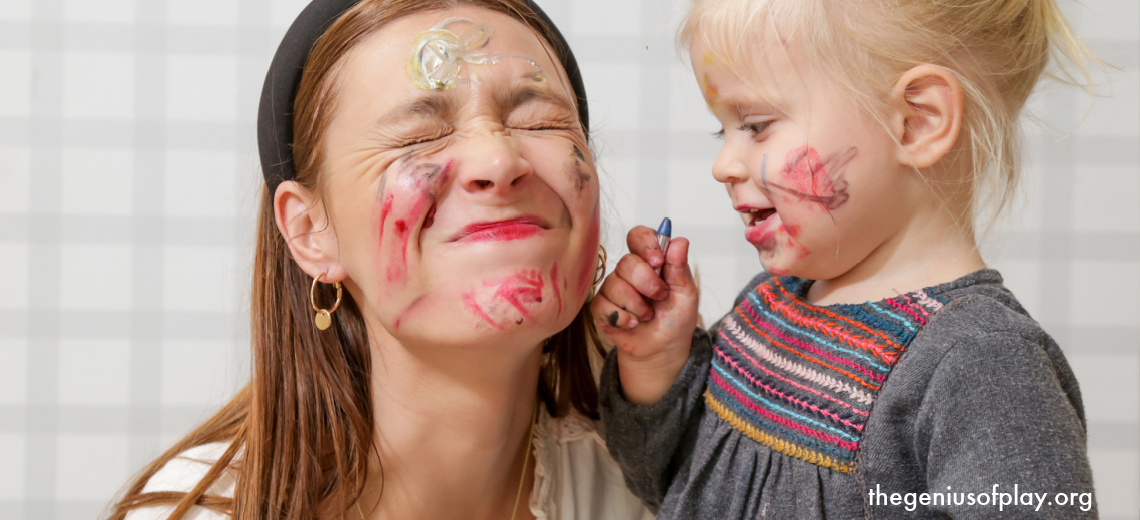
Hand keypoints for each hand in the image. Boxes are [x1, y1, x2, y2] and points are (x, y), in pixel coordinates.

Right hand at [591, 225, 699, 403]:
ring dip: (638, 306)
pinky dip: (624, 318)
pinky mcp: (601, 308)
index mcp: (649, 260)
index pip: (638, 236)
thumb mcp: (685, 293)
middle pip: (626, 262)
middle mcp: (628, 271)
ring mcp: (612, 288)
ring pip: (615, 285)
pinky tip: (634, 324)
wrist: (664, 347)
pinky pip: (603, 306)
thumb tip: (680, 241)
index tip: (658, 262)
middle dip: (647, 283)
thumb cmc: (675, 317)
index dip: (645, 244)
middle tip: (660, 297)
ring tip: (648, 315)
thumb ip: (679, 267)